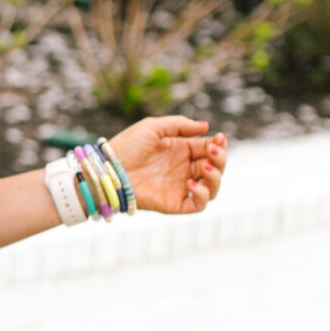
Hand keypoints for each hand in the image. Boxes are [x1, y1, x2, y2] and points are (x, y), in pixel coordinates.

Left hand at [105, 116, 226, 214]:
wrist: (109, 169)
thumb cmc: (126, 146)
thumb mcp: (153, 127)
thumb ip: (180, 125)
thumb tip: (207, 127)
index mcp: (181, 151)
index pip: (209, 149)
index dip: (218, 145)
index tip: (219, 138)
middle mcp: (183, 169)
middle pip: (215, 168)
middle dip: (220, 159)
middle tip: (213, 151)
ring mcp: (180, 187)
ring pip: (212, 188)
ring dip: (215, 177)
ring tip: (205, 166)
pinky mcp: (173, 204)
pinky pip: (197, 205)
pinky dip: (202, 195)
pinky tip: (191, 182)